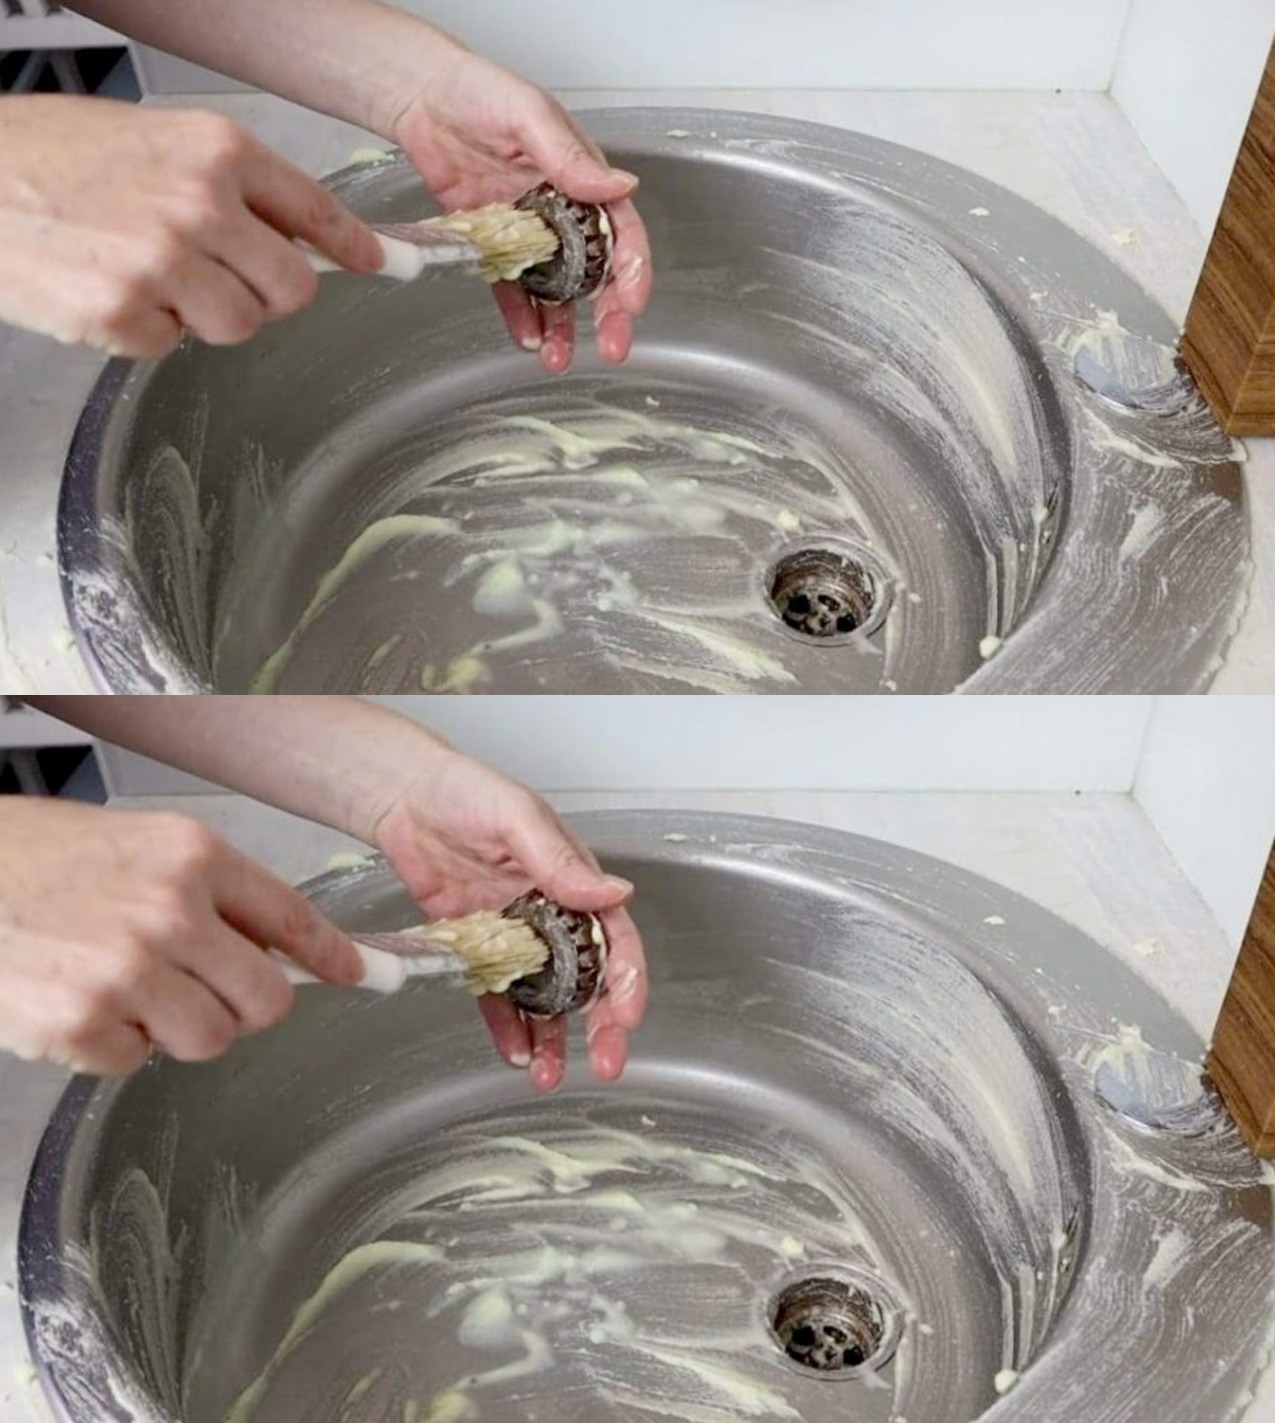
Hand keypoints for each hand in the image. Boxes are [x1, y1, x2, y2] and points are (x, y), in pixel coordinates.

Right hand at [0, 95, 381, 357]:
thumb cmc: (49, 157)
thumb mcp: (153, 143)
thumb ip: (226, 186)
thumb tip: (293, 236)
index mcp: (215, 151)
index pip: (313, 209)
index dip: (353, 244)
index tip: (379, 262)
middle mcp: (200, 204)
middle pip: (293, 288)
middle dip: (265, 294)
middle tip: (219, 277)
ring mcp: (165, 262)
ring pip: (241, 326)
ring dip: (203, 316)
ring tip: (148, 276)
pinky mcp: (126, 313)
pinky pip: (171, 346)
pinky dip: (143, 330)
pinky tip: (106, 289)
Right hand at [0, 800, 361, 1074]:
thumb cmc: (41, 857)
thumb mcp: (143, 846)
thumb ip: (210, 891)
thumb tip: (273, 945)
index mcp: (194, 857)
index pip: (291, 917)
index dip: (331, 954)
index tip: (355, 973)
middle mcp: (171, 913)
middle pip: (266, 999)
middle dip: (248, 1007)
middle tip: (213, 996)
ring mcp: (126, 972)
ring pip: (210, 1039)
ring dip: (179, 1029)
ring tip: (132, 991)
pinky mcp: (80, 1024)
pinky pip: (135, 1063)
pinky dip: (112, 1046)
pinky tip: (82, 1003)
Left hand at [371, 747, 647, 1091]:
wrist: (403, 796)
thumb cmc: (467, 791)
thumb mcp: (518, 819)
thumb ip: (561, 862)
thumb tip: (615, 892)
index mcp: (573, 880)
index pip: (613, 936)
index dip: (627, 978)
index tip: (627, 1015)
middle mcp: (551, 913)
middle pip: (588, 976)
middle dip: (601, 1022)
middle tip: (607, 1061)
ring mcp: (514, 934)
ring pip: (545, 996)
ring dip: (553, 1037)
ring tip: (551, 1076)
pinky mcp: (476, 947)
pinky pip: (496, 995)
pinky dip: (507, 1026)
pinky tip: (513, 1053)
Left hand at [391, 47, 652, 373]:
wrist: (423, 98)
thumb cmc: (481, 92)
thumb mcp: (530, 117)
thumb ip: (571, 158)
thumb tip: (620, 186)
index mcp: (583, 181)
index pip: (621, 232)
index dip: (632, 270)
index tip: (632, 304)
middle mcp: (563, 212)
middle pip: (596, 271)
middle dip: (608, 313)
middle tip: (613, 347)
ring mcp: (529, 233)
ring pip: (556, 290)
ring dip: (562, 327)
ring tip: (559, 359)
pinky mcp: (494, 246)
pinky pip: (511, 289)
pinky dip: (520, 316)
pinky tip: (526, 339)